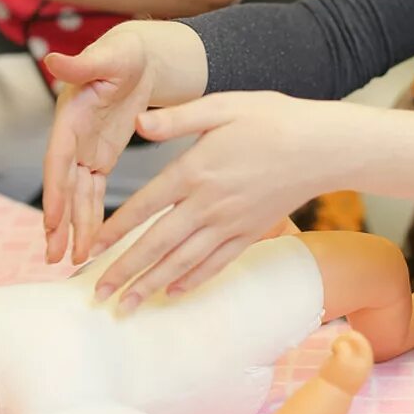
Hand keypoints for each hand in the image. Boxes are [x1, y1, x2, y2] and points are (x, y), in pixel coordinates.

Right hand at [41, 28, 157, 264]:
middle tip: (53, 255)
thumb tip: (53, 59)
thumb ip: (83, 62)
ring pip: (76, 195)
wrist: (140, 56)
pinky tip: (89, 241)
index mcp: (70, 116)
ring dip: (73, 227)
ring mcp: (85, 150)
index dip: (54, 190)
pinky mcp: (100, 157)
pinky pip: (93, 192)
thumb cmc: (124, 52)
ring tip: (70, 259)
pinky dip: (90, 216)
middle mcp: (72, 138)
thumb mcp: (109, 56)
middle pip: (62, 186)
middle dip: (58, 222)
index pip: (57, 160)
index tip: (52, 220)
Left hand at [91, 91, 348, 311]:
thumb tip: (138, 122)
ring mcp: (230, 224)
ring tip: (126, 307)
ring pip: (182, 262)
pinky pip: (216, 264)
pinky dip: (192, 280)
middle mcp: (208, 204)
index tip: (91, 251)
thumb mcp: (222, 106)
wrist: (323, 147)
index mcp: (194, 171)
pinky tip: (173, 293)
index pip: (144, 207)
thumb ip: (177, 118)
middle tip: (97, 294)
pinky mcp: (250, 233)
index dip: (115, 231)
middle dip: (124, 272)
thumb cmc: (272, 119)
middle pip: (157, 244)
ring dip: (151, 286)